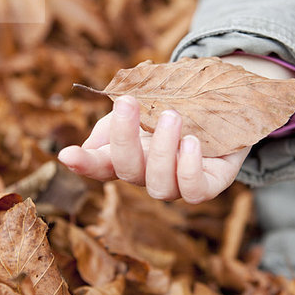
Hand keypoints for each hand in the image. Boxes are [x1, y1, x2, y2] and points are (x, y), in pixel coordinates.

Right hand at [58, 95, 250, 203]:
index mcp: (130, 156)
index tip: (68, 154)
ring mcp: (179, 184)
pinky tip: (192, 142)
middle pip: (128, 172)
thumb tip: (86, 148)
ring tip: (173, 116)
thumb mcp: (145, 106)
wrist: (227, 103)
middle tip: (128, 102)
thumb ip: (116, 122)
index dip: (83, 164)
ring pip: (160, 186)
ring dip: (163, 151)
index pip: (99, 166)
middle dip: (124, 138)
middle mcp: (150, 175)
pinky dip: (190, 169)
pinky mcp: (210, 185)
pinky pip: (195, 192)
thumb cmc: (179, 105)